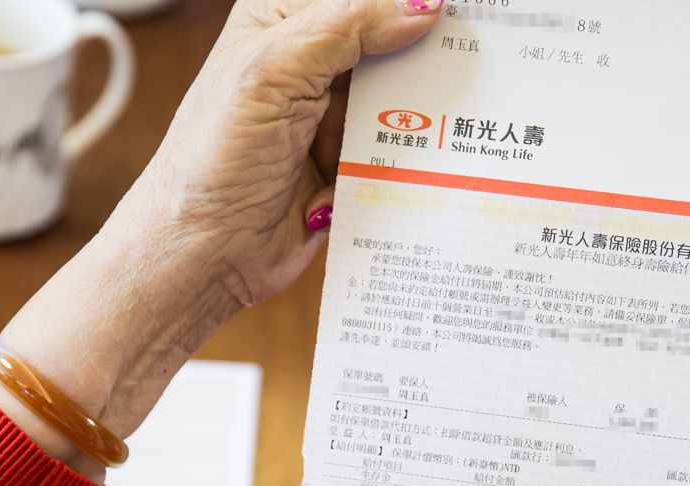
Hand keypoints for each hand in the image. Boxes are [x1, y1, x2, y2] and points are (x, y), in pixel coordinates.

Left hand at [0, 0, 442, 470]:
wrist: (203, 256)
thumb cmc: (210, 162)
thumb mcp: (274, 72)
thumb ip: (348, 24)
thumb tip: (422, 3)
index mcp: (284, 16)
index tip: (457, 8)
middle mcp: (312, 59)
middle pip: (394, 33)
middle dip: (432, 44)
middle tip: (485, 48)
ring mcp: (335, 113)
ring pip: (408, 90)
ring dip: (434, 101)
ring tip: (477, 100)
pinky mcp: (353, 162)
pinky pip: (406, 145)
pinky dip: (425, 149)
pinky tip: (453, 148)